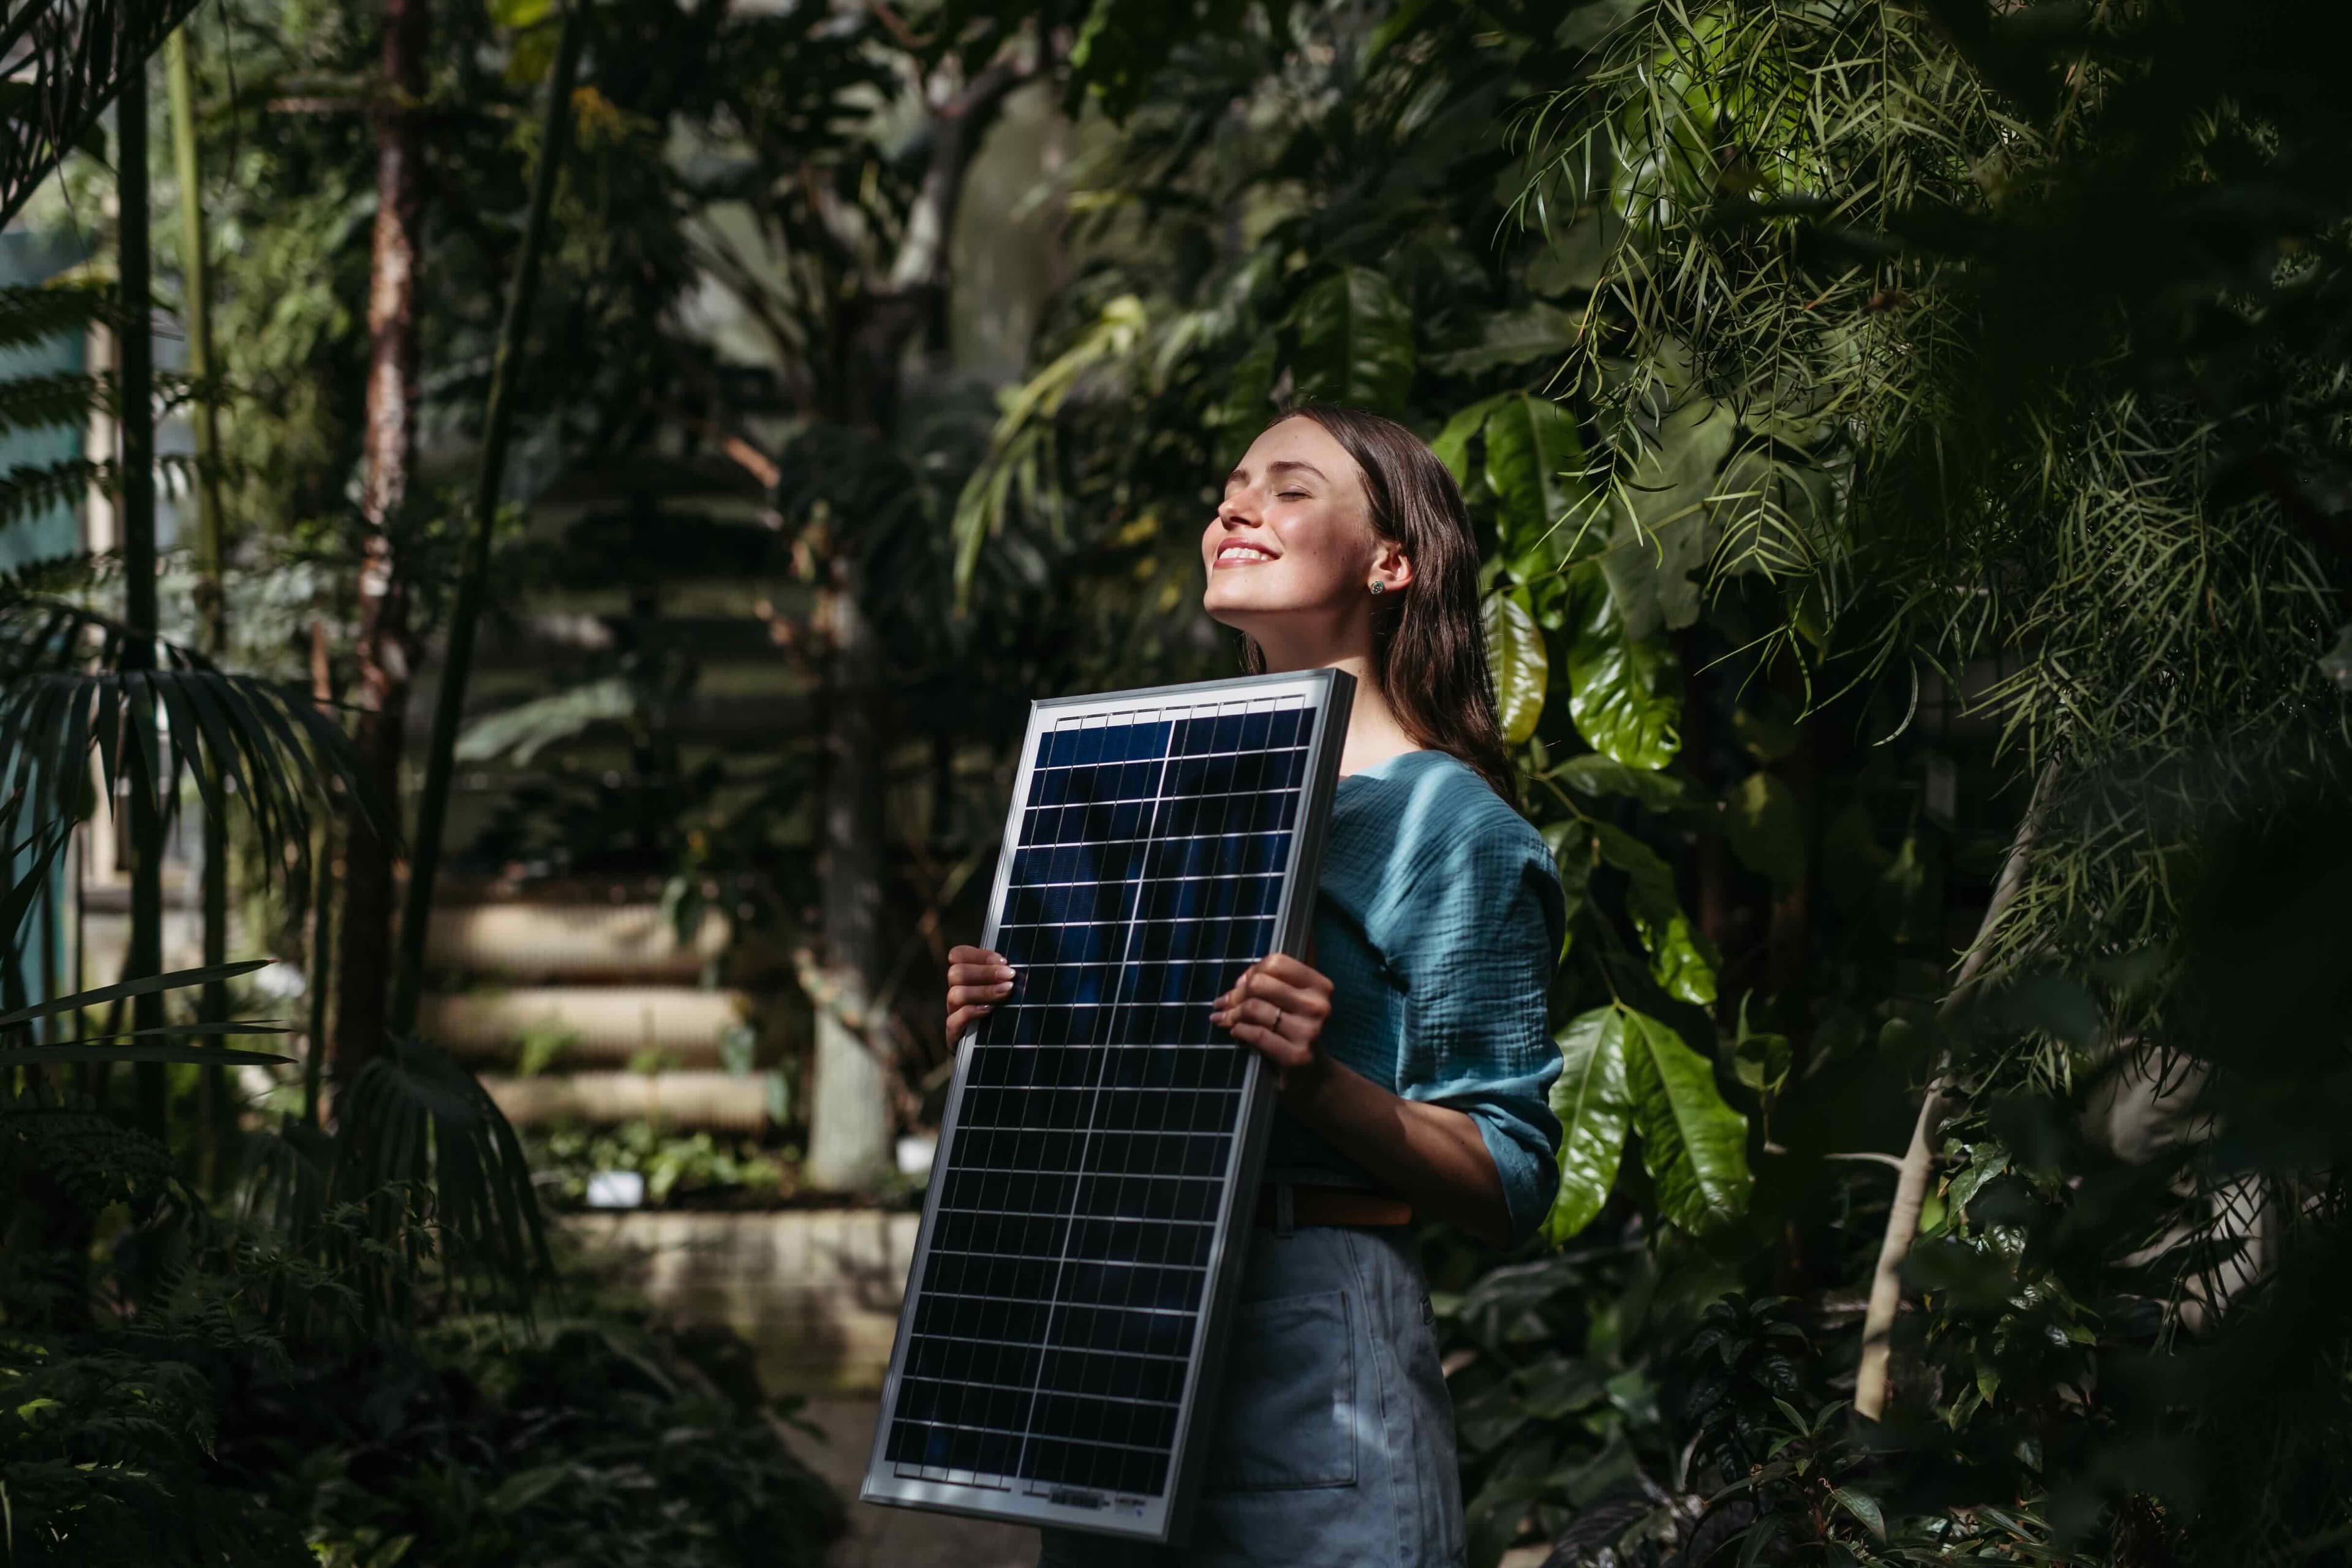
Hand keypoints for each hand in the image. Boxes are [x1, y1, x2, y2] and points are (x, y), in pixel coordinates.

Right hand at [946, 945, 1013, 1044]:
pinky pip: (953, 1021)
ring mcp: (954, 1014)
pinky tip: (990, 1010)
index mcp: (967, 978)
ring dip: (983, 990)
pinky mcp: (954, 1035)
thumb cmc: (1007, 1015)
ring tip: (1007, 991)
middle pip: (956, 973)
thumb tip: (1023, 965)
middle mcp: (957, 993)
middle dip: (985, 972)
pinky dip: (971, 1013)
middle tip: (1010, 975)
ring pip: (955, 994)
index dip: (979, 955)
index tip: (1004, 961)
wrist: (1000, 1052)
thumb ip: (1007, 977)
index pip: (958, 955)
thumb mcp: (1007, 992)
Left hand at [1210, 953, 1334, 1099]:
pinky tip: (1235, 1032)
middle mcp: (1318, 1006)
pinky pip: (1256, 1034)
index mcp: (1320, 986)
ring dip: (1232, 1014)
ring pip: (1254, 1008)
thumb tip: (1240, 982)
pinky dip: (1239, 1030)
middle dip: (1237, 993)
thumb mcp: (1292, 1002)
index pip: (1276, 963)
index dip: (1252, 971)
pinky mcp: (1296, 1055)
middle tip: (1227, 1004)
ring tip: (1225, 1019)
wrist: (1313, 1077)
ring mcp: (1309, 1031)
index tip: (1243, 984)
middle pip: (1260, 983)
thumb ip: (1271, 985)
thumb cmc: (1295, 1032)